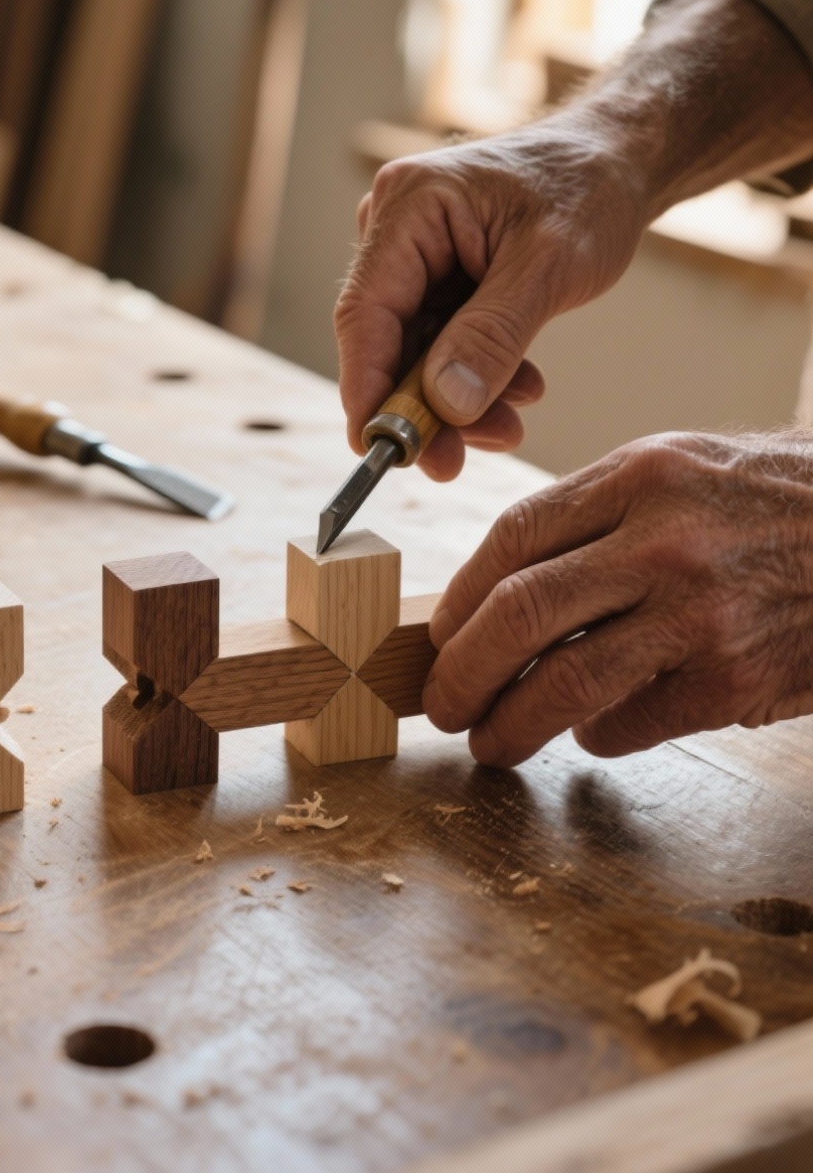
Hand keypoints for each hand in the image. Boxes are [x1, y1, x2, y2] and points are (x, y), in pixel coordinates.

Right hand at [335, 124, 648, 479]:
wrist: (622, 161)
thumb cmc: (590, 189)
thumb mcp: (550, 266)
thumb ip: (493, 336)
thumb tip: (445, 403)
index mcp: (409, 206)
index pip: (365, 314)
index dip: (366, 388)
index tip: (378, 448)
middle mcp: (396, 229)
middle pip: (387, 341)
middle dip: (421, 408)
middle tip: (451, 463)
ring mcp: (414, 256)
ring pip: (416, 353)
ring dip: (455, 400)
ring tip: (507, 427)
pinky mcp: (438, 279)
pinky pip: (442, 345)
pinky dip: (475, 377)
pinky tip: (518, 391)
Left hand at [423, 431, 812, 764]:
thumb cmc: (776, 503)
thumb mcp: (681, 471)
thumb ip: (595, 519)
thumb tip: (500, 595)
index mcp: (638, 477)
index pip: (512, 539)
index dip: (458, 599)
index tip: (437, 635)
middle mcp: (662, 542)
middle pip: (519, 614)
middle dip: (460, 671)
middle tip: (441, 705)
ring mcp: (700, 614)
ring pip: (564, 683)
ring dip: (509, 723)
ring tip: (489, 741)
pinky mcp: (734, 681)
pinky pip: (629, 723)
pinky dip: (594, 735)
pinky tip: (587, 732)